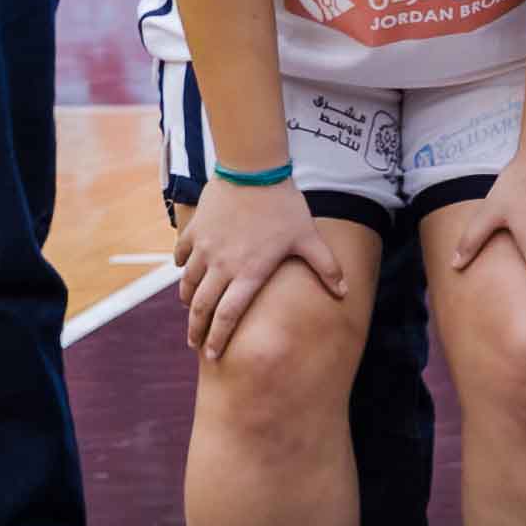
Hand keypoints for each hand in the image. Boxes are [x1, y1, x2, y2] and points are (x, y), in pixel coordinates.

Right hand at [176, 170, 355, 357]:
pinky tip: (186, 272)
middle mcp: (222, 266)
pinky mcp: (194, 231)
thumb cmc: (284, 206)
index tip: (213, 355)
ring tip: (190, 310)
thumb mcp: (308, 237)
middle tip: (194, 343)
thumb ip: (326, 267)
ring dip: (188, 300)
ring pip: (188, 284)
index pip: (228, 316)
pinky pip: (181, 256)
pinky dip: (182, 267)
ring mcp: (204, 248)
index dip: (219, 339)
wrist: (254, 171)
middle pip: (201, 307)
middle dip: (195, 330)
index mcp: (249, 273)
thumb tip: (344, 292)